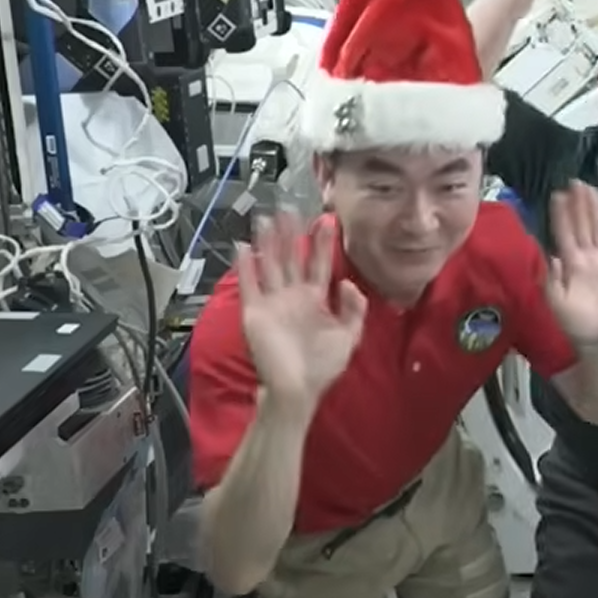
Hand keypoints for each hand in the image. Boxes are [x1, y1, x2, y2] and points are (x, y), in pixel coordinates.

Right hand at [236, 213, 368, 407]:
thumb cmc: (322, 366)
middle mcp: (292, 295)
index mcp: (314, 299)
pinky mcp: (254, 312)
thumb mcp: (349, 336)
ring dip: (267, 242)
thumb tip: (346, 282)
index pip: (319, 263)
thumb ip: (354, 308)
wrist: (296, 390)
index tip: (327, 219)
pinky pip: (249, 285)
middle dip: (291, 233)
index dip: (322, 242)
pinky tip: (242, 246)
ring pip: (270, 265)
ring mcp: (273, 302)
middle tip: (290, 207)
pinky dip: (245, 266)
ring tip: (266, 217)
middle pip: (291, 257)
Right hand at [543, 182, 597, 346]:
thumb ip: (549, 273)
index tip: (557, 193)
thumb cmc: (574, 321)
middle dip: (579, 201)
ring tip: (590, 187)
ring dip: (595, 205)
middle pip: (584, 223)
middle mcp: (592, 257)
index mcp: (573, 265)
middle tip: (575, 181)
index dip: (561, 211)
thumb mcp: (553, 300)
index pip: (565, 231)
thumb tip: (547, 250)